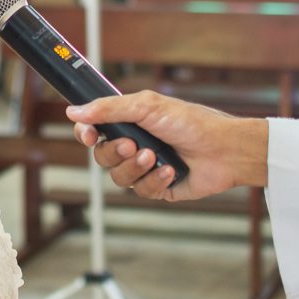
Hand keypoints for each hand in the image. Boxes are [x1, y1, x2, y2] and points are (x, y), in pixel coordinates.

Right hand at [66, 91, 268, 201]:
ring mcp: (145, 167)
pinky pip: (141, 191)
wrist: (224, 150)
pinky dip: (155, 181)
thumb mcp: (147, 107)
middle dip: (115, 152)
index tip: (88, 134)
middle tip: (133, 144)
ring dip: (136, 168)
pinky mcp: (158, 187)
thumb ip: (109, 109)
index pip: (94, 128)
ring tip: (155, 157)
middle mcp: (134, 144)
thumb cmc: (191, 122)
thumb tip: (75, 111)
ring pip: (118, 177)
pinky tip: (171, 171)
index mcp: (129, 122)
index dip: (85, 133)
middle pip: (102, 156)